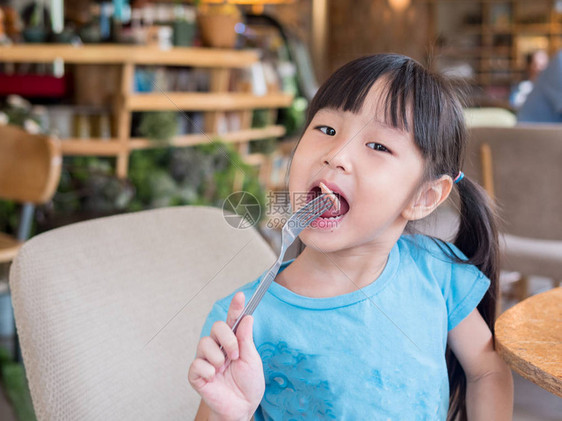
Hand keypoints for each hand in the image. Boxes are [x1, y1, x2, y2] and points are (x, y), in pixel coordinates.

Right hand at [188, 292, 264, 420]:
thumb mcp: (252, 360)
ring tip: (224, 369)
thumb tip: (247, 317)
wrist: (242, 408)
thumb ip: (246, 339)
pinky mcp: (196, 374)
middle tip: (236, 354)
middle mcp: (218, 348)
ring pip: (204, 343)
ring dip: (218, 356)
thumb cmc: (248, 385)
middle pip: (216, 327)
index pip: (232, 321)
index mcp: (233, 342)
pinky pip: (197, 364)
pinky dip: (208, 371)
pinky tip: (214, 378)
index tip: (240, 296)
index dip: (235, 307)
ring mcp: (206, 360)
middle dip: (227, 339)